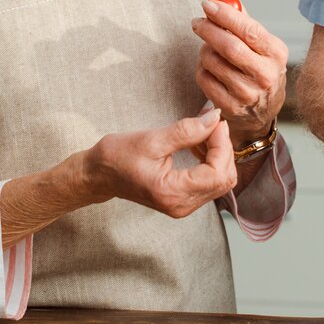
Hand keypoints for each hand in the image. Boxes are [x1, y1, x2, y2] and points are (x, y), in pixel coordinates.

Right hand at [81, 108, 236, 217]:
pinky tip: (198, 144)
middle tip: (210, 123)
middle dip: (223, 148)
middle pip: (225, 179)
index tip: (215, 121)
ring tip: (202, 132)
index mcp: (172, 193)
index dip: (222, 144)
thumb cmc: (118, 157)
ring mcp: (184, 205)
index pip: (217, 173)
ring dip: (219, 153)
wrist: (98, 175)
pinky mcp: (184, 200)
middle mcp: (182, 206)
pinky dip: (211, 160)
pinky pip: (210, 181)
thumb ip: (187, 130)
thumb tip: (215, 118)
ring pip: (221, 180)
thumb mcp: (152, 139)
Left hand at [192, 0, 288, 147]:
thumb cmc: (260, 69)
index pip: (249, 30)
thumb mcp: (262, 44)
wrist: (263, 112)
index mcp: (276, 53)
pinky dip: (201, 68)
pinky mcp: (231, 107)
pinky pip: (204, 79)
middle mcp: (266, 74)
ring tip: (207, 47)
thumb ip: (244, 18)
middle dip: (208, 30)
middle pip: (229, 47)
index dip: (226, 15)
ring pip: (213, 62)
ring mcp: (248, 93)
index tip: (208, 5)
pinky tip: (208, 66)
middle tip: (197, 22)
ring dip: (204, 50)